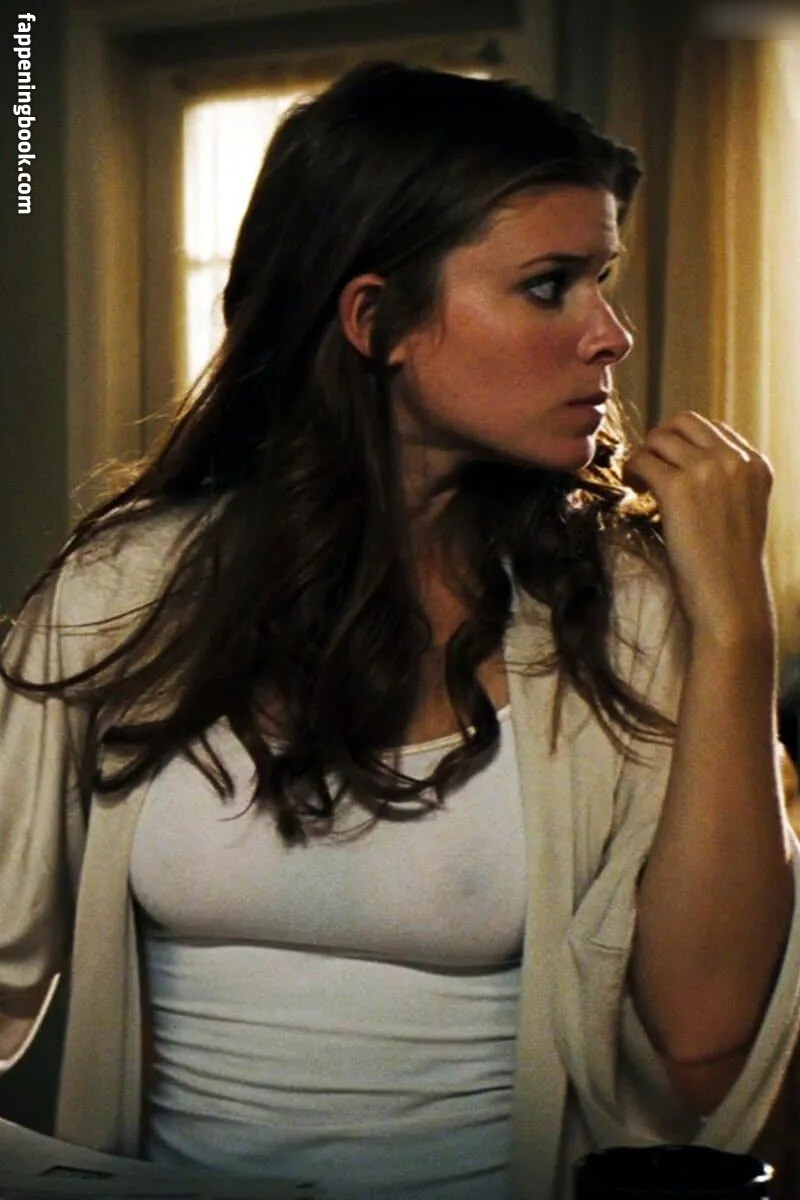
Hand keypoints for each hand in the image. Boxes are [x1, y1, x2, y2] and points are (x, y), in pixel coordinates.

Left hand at [622, 411, 775, 644]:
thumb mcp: (743, 511)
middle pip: (684, 422)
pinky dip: (631, 470)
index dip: (684, 443)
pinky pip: (643, 460)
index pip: (712, 428)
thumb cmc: (729, 564)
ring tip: (640, 482)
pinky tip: (633, 489)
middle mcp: (736, 460)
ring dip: (644, 455)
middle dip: (661, 440)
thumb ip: (726, 481)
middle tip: (649, 468)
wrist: (730, 598)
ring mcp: (708, 470)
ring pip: (659, 437)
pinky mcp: (679, 488)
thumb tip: (684, 460)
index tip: (670, 465)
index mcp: (756, 464)